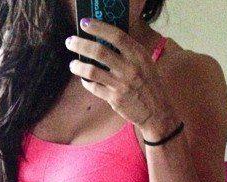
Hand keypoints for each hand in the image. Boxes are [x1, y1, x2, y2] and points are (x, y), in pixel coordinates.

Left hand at [65, 18, 177, 140]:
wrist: (157, 112)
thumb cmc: (150, 85)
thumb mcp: (145, 63)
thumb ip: (129, 52)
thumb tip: (106, 40)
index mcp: (139, 55)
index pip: (116, 36)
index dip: (98, 28)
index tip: (84, 23)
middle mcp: (130, 68)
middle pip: (99, 52)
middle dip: (81, 44)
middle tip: (70, 41)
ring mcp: (121, 84)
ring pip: (92, 71)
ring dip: (78, 66)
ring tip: (73, 64)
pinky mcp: (115, 99)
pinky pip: (95, 88)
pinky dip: (86, 83)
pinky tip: (84, 80)